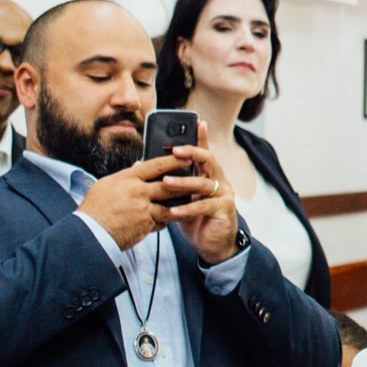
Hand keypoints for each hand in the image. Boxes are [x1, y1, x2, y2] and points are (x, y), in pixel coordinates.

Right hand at [77, 154, 183, 248]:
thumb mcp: (106, 185)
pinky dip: (165, 220)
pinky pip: (162, 222)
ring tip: (190, 202)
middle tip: (199, 179)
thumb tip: (140, 165)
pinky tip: (167, 220)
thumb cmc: (94, 208)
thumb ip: (126, 176)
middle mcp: (137, 191)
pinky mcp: (145, 225)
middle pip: (169, 184)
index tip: (186, 155)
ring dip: (180, 204)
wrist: (89, 234)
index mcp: (127, 178)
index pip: (155, 165)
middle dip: (186, 181)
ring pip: (170, 205)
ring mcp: (143, 209)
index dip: (173, 160)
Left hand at [161, 126, 241, 264]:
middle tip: (174, 150)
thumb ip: (170, 182)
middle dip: (191, 153)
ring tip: (165, 182)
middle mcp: (220, 180)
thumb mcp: (182, 197)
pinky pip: (204, 206)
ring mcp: (224, 194)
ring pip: (203, 183)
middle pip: (208, 160)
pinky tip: (173, 211)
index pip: (205, 151)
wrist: (213, 245)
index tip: (197, 122)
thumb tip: (141, 164)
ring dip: (183, 183)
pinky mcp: (224, 209)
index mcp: (209, 174)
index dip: (201, 137)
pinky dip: (187, 209)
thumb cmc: (196, 219)